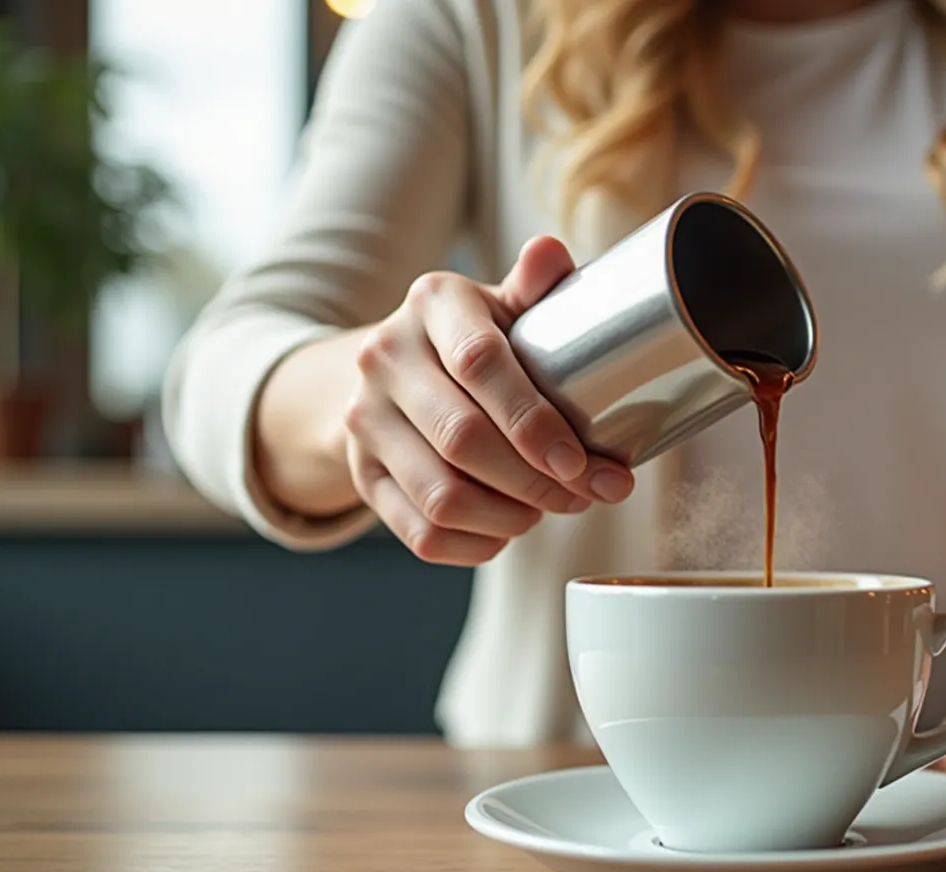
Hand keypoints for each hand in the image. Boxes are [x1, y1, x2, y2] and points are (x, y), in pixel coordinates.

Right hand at [342, 237, 635, 564]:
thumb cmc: (473, 340)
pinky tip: (507, 530)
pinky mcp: (360, 475)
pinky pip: (420, 534)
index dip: (535, 422)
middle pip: (463, 440)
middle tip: (585, 494)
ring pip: (443, 496)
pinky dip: (476, 544)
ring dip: (510, 517)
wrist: (392, 371)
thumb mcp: (501, 306)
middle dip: (537, 481)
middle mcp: (385, 356)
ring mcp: (365, 420)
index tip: (582, 462)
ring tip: (548, 509)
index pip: (480, 363)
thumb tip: (552, 253)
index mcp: (433, 303)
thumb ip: (534, 288)